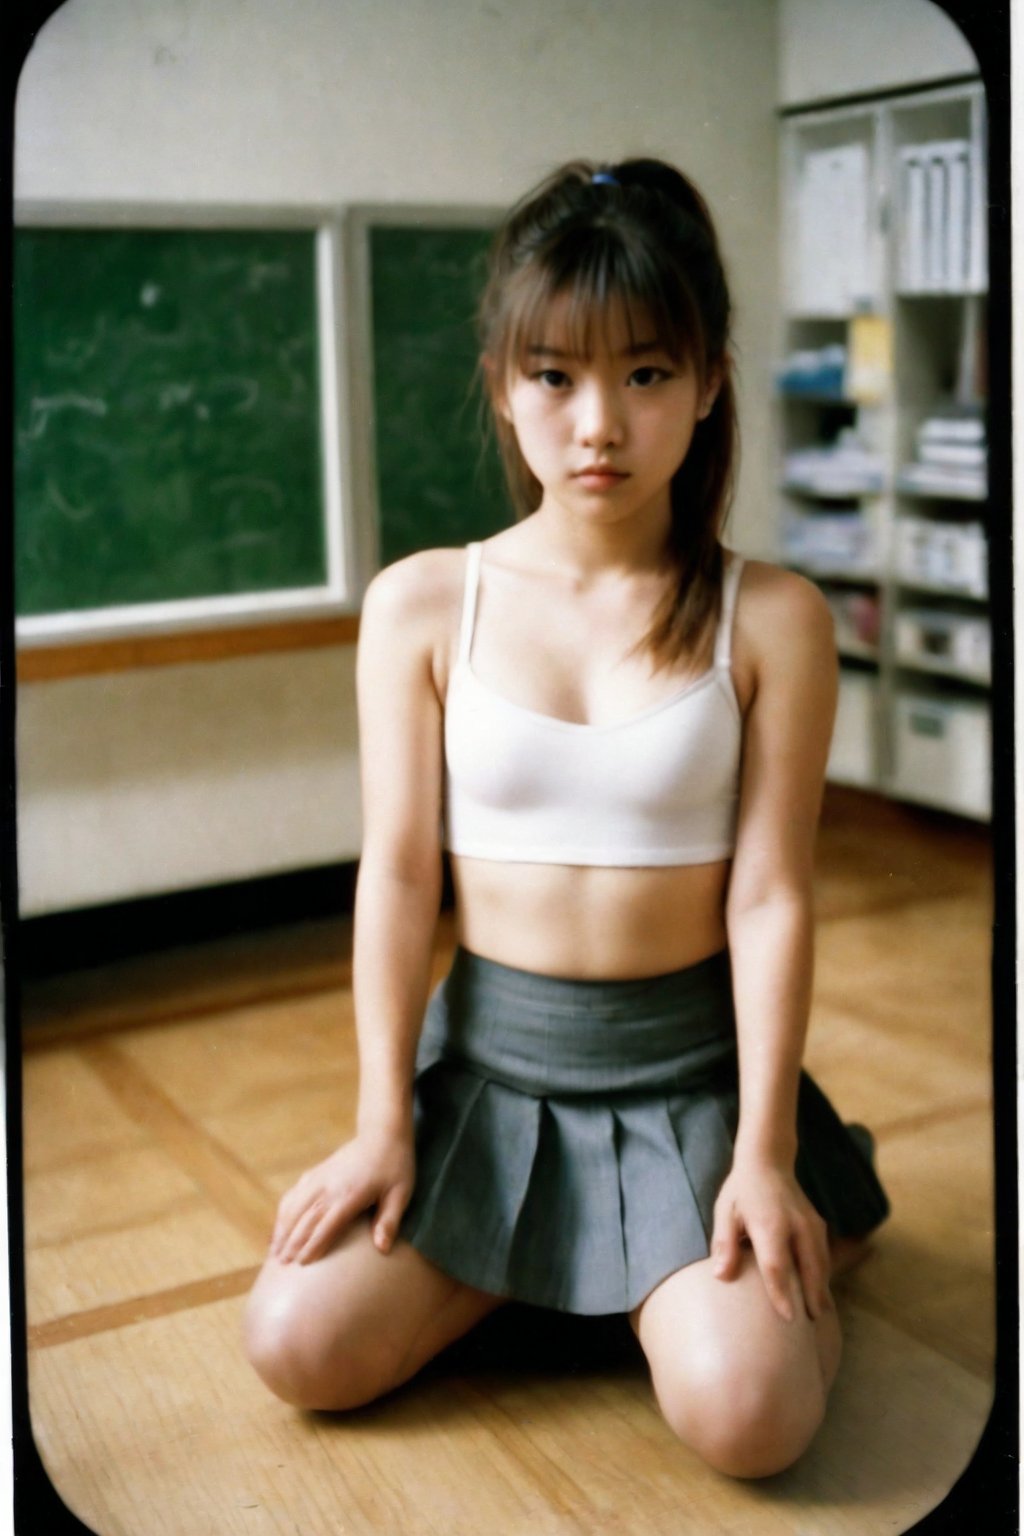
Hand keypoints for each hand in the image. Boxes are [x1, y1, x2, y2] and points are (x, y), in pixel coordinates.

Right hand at [270, 1131, 414, 1264]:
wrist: (382, 1133)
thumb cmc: (395, 1166)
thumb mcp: (400, 1194)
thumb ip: (389, 1221)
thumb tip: (383, 1249)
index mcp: (349, 1195)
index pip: (325, 1225)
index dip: (312, 1245)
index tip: (301, 1264)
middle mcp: (328, 1186)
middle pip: (303, 1218)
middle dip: (291, 1242)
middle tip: (280, 1264)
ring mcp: (319, 1178)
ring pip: (293, 1205)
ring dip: (281, 1228)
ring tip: (274, 1251)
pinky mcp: (316, 1172)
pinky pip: (293, 1194)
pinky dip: (284, 1211)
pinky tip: (280, 1224)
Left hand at [710, 1159, 830, 1322]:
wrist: (769, 1161)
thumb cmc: (742, 1191)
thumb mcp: (725, 1212)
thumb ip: (725, 1243)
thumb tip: (721, 1276)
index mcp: (769, 1224)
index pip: (777, 1266)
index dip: (782, 1294)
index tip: (788, 1320)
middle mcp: (796, 1225)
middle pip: (809, 1270)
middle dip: (811, 1300)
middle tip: (810, 1330)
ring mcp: (811, 1225)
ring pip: (821, 1265)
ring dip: (821, 1291)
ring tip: (818, 1318)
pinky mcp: (818, 1225)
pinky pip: (824, 1256)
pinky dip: (823, 1277)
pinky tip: (819, 1294)